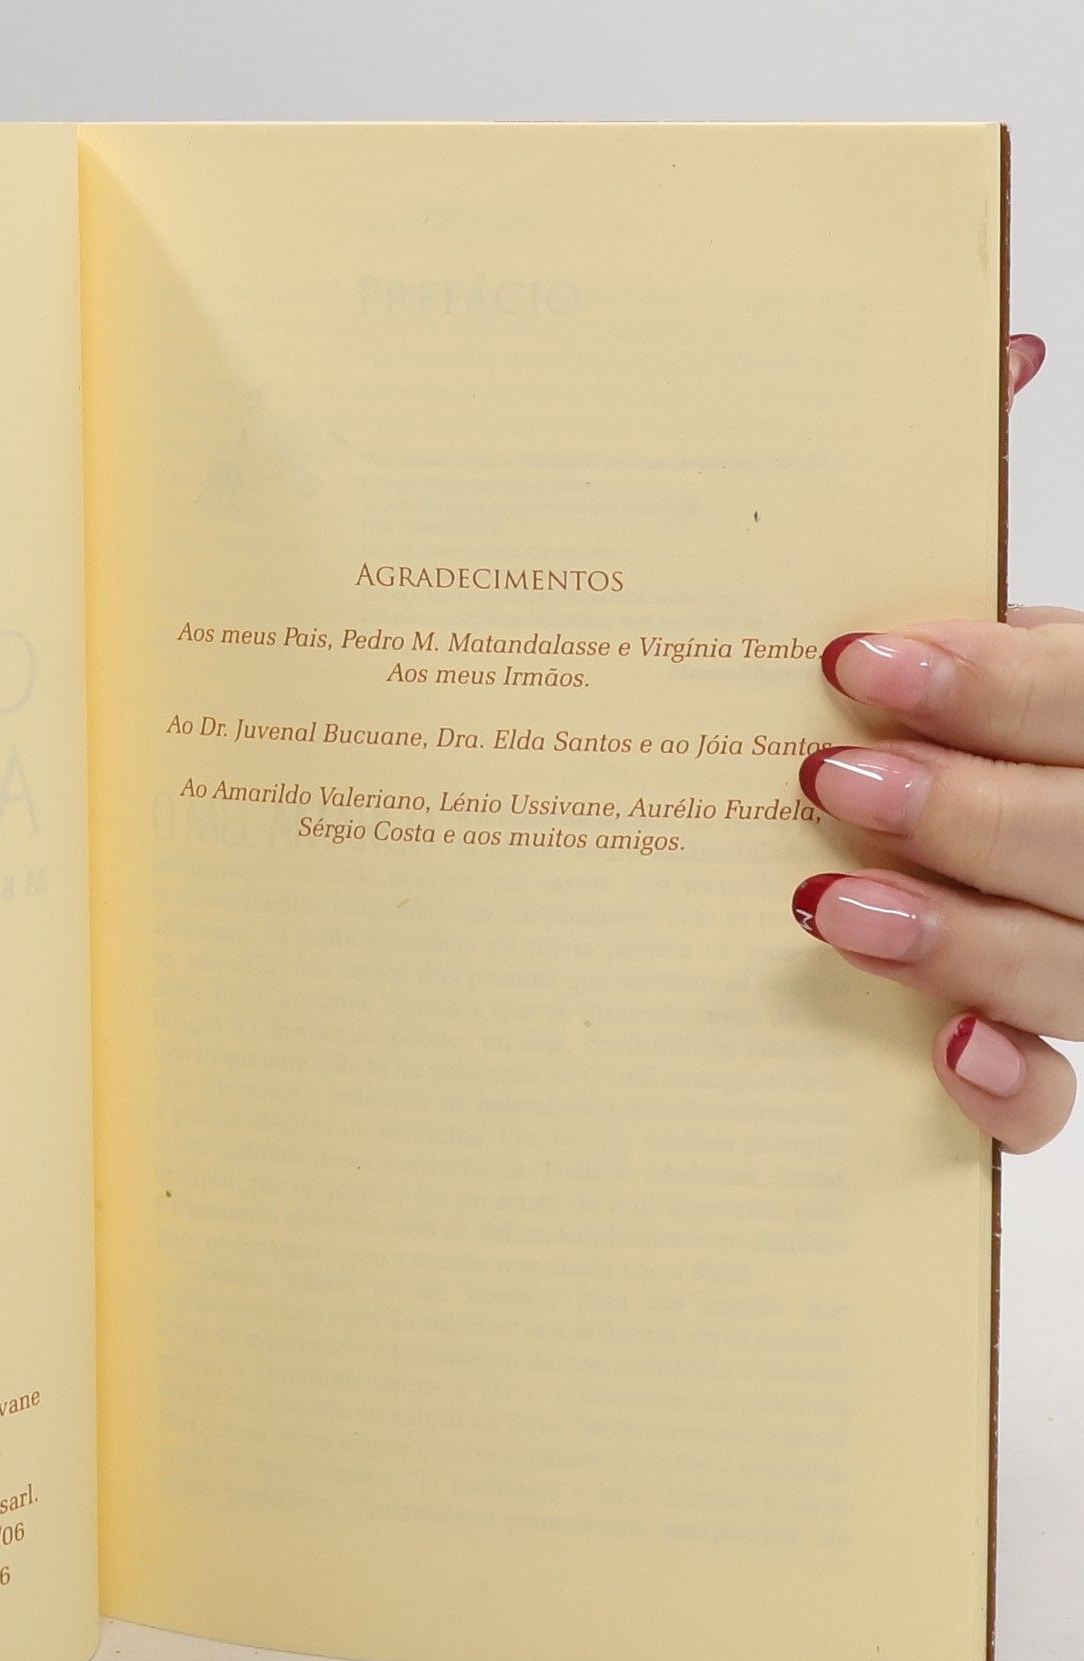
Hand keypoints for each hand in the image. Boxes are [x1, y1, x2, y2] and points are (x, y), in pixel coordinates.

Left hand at [794, 333, 1076, 1150]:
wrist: (969, 771)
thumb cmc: (973, 702)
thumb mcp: (988, 615)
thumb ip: (974, 494)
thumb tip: (1010, 340)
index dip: (1001, 680)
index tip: (855, 660)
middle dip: (973, 810)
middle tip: (829, 780)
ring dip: (965, 939)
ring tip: (826, 904)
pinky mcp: (1053, 1035)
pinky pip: (1062, 1094)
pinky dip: (1013, 1083)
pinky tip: (946, 1055)